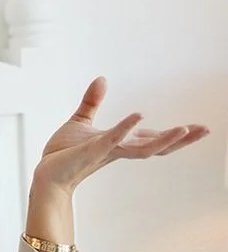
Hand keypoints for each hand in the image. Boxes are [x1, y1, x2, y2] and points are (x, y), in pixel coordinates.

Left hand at [34, 77, 210, 191]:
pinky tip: (139, 116)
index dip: (176, 134)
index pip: (153, 138)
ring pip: (142, 148)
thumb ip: (93, 102)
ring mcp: (107, 151)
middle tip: (206, 130)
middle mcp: (119, 149)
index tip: (199, 127)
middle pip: (156, 145)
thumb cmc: (62, 153)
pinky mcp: (91, 151)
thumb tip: (102, 78)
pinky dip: (125, 128)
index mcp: (121, 142)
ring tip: (184, 128)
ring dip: (163, 138)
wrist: (45, 173)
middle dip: (182, 139)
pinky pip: (112, 139)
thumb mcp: (81, 122)